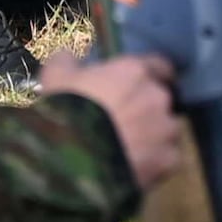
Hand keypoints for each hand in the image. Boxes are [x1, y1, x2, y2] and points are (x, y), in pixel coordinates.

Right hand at [42, 49, 183, 191]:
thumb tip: (67, 55)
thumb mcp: (54, 78)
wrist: (70, 161)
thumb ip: (66, 61)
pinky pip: (167, 158)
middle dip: (146, 109)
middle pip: (160, 100)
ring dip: (153, 136)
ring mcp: (166, 129)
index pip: (159, 66)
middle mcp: (157, 96)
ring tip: (128, 149)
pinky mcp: (167, 160)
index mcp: (135, 72)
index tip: (138, 87)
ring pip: (167, 130)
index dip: (149, 77)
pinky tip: (135, 167)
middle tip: (122, 123)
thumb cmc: (64, 113)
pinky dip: (155, 162)